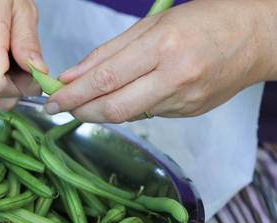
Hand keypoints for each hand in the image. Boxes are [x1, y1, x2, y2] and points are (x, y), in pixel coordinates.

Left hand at [44, 0, 276, 122]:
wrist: (256, 38)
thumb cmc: (204, 21)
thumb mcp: (152, 25)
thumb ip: (109, 52)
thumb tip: (73, 75)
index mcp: (163, 46)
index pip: (105, 78)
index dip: (73, 93)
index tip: (52, 100)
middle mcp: (175, 77)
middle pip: (114, 107)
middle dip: (79, 110)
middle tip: (58, 109)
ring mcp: (184, 99)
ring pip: (128, 115)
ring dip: (98, 113)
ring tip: (81, 106)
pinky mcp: (189, 113)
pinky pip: (147, 115)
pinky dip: (126, 109)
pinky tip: (118, 101)